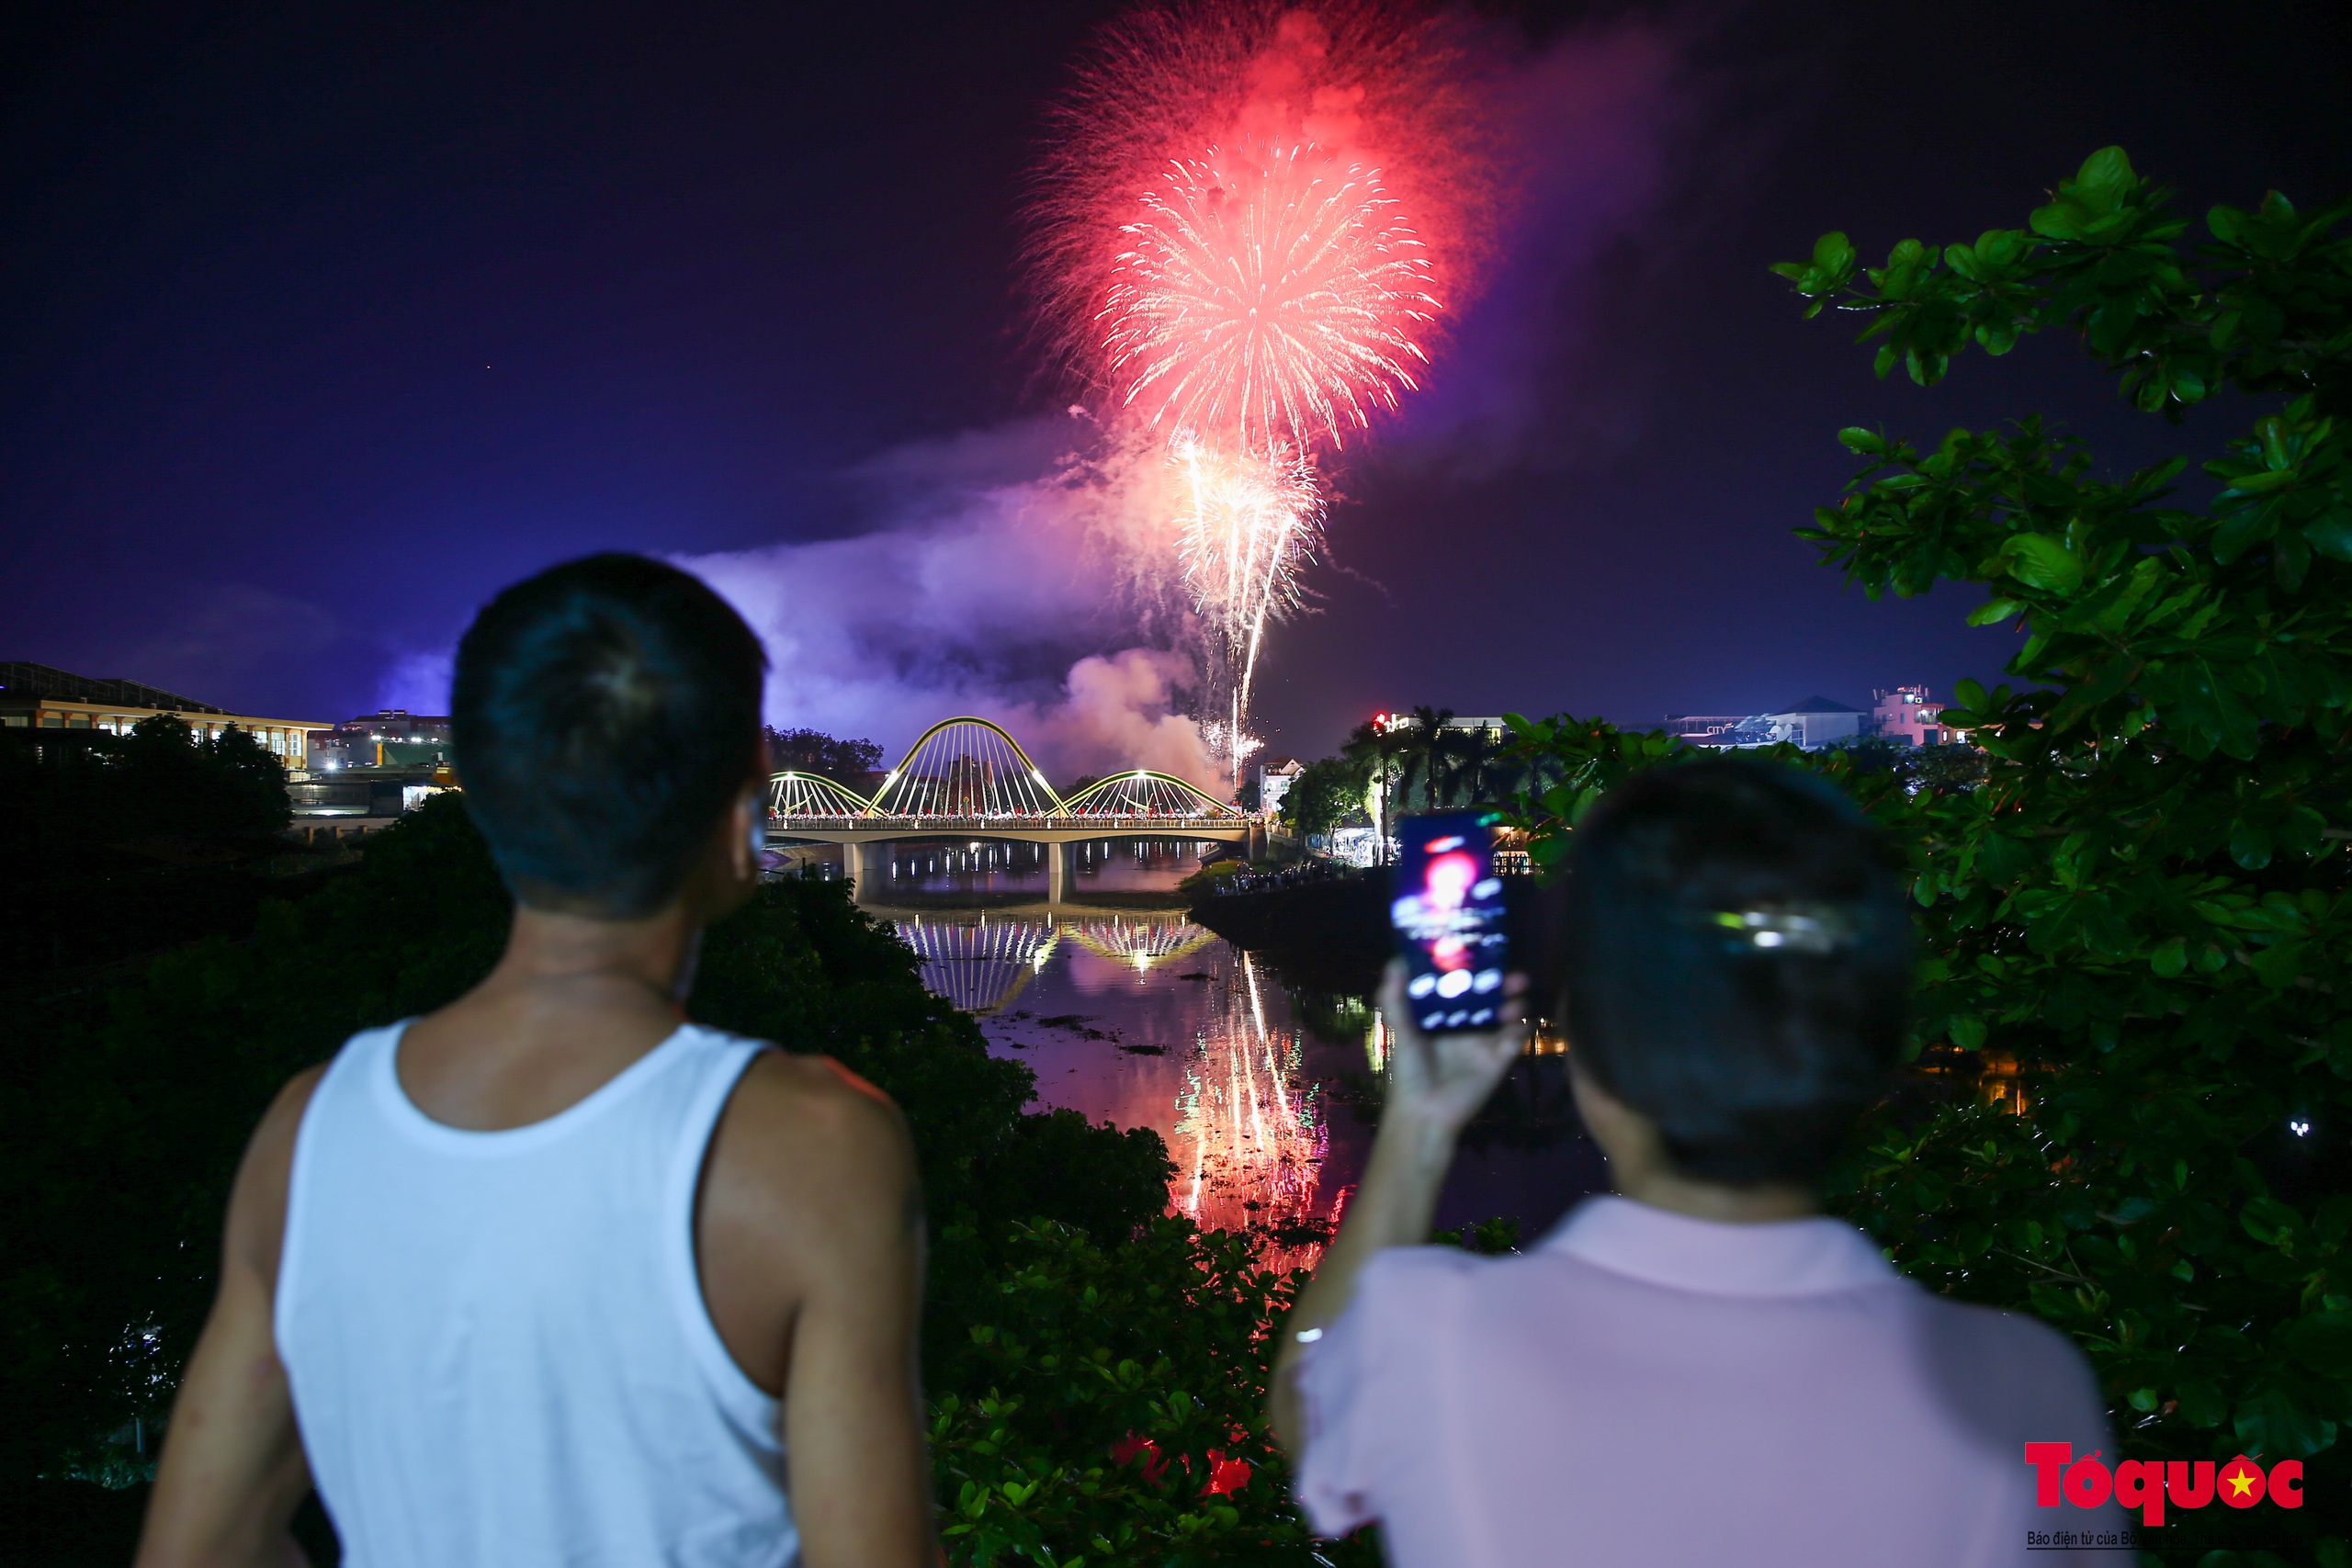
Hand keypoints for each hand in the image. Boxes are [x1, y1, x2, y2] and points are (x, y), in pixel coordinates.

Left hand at [1375, 959, 1528, 1139]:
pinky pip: (1516, 1038)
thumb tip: (1396, 962)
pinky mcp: (1499, 1058)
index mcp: (1442, 1014)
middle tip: (1511, 975)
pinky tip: (1514, 1023)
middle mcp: (1465, 1023)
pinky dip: (1521, 1028)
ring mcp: (1484, 1040)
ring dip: (1515, 1002)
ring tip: (1514, 998)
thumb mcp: (1399, 1031)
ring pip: (1508, 1013)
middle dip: (1502, 982)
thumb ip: (1394, 998)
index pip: (1461, 984)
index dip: (1472, 969)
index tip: (1480, 951)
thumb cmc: (1408, 1071)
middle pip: (1490, 995)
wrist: (1425, 1112)